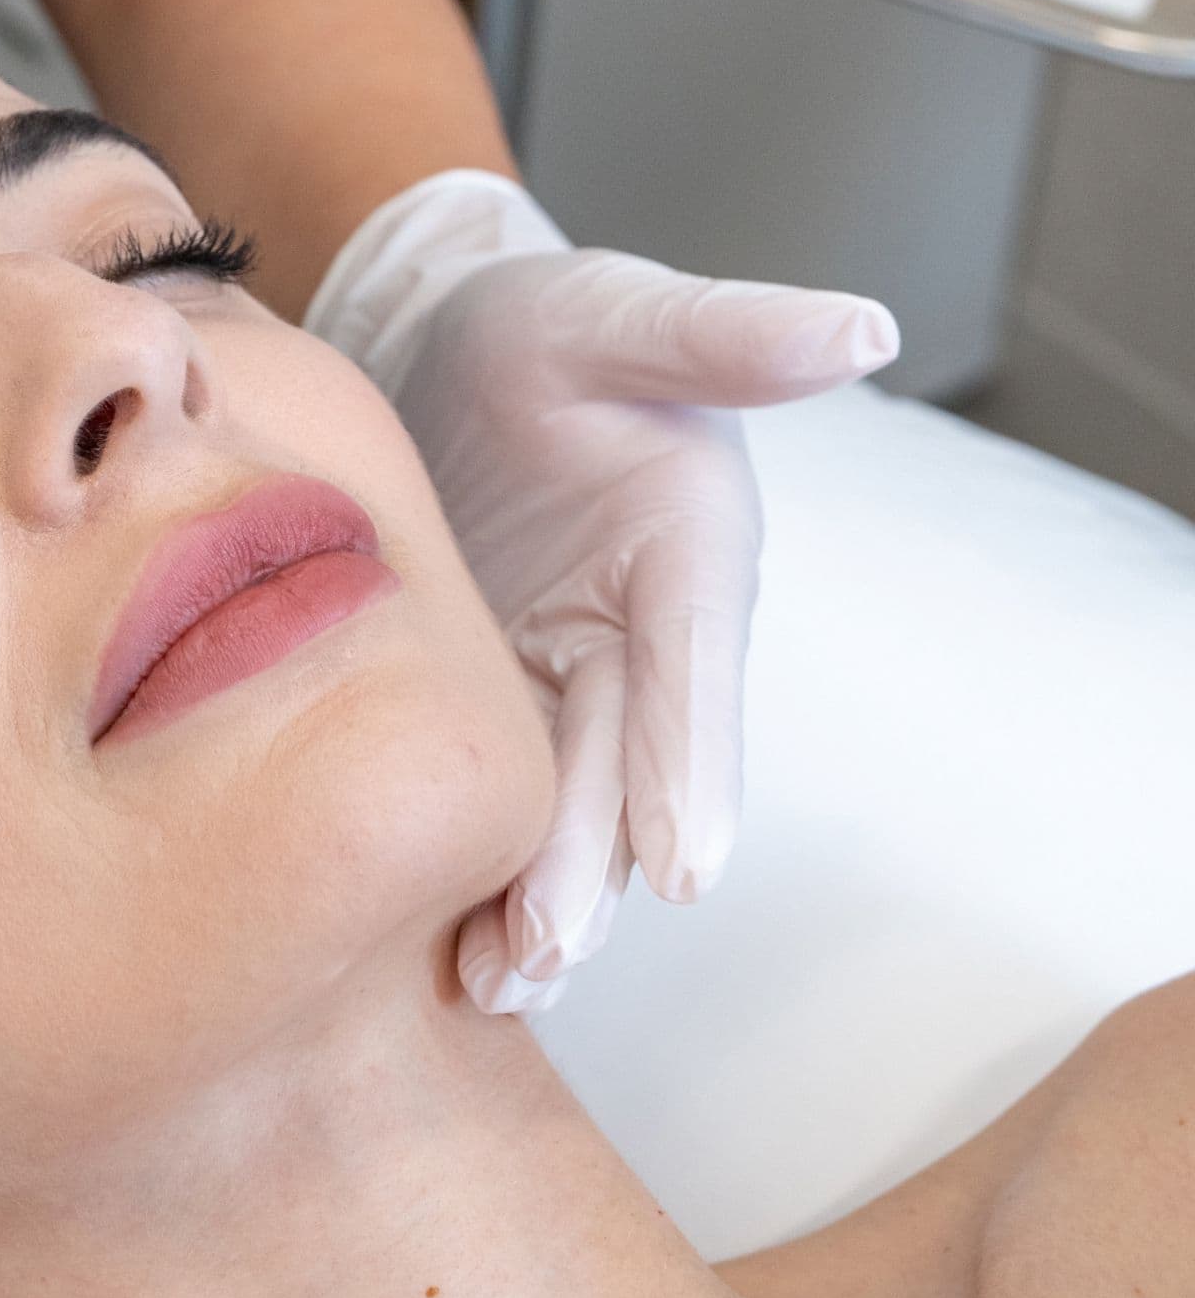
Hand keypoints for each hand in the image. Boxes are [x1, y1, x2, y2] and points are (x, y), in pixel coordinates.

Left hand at [304, 171, 897, 1012]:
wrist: (448, 348)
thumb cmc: (546, 326)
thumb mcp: (621, 313)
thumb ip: (725, 332)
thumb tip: (858, 330)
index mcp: (689, 554)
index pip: (695, 669)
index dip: (691, 764)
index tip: (685, 863)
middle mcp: (642, 637)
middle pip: (625, 767)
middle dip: (591, 866)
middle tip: (548, 953)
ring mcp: (565, 677)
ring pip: (563, 804)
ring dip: (537, 897)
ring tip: (497, 984)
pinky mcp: (491, 699)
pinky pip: (495, 792)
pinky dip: (473, 866)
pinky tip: (440, 951)